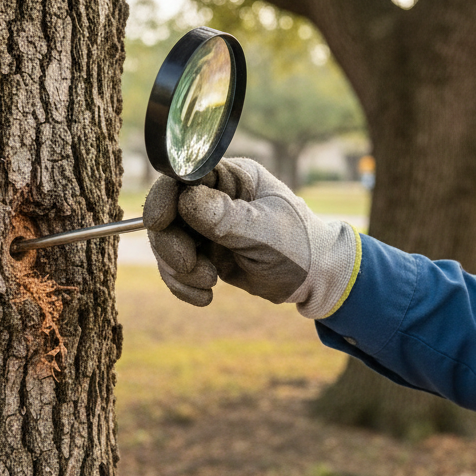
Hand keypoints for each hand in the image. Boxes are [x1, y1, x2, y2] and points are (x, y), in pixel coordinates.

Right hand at [143, 158, 360, 318]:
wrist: (316, 279)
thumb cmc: (300, 247)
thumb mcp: (265, 232)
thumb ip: (226, 217)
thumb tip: (186, 199)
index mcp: (232, 178)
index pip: (183, 178)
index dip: (165, 199)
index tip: (159, 223)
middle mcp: (215, 198)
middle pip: (168, 214)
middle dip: (172, 246)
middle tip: (192, 268)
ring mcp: (207, 228)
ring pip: (168, 243)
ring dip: (180, 270)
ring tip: (209, 284)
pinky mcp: (205, 254)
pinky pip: (177, 268)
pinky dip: (183, 285)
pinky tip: (205, 297)